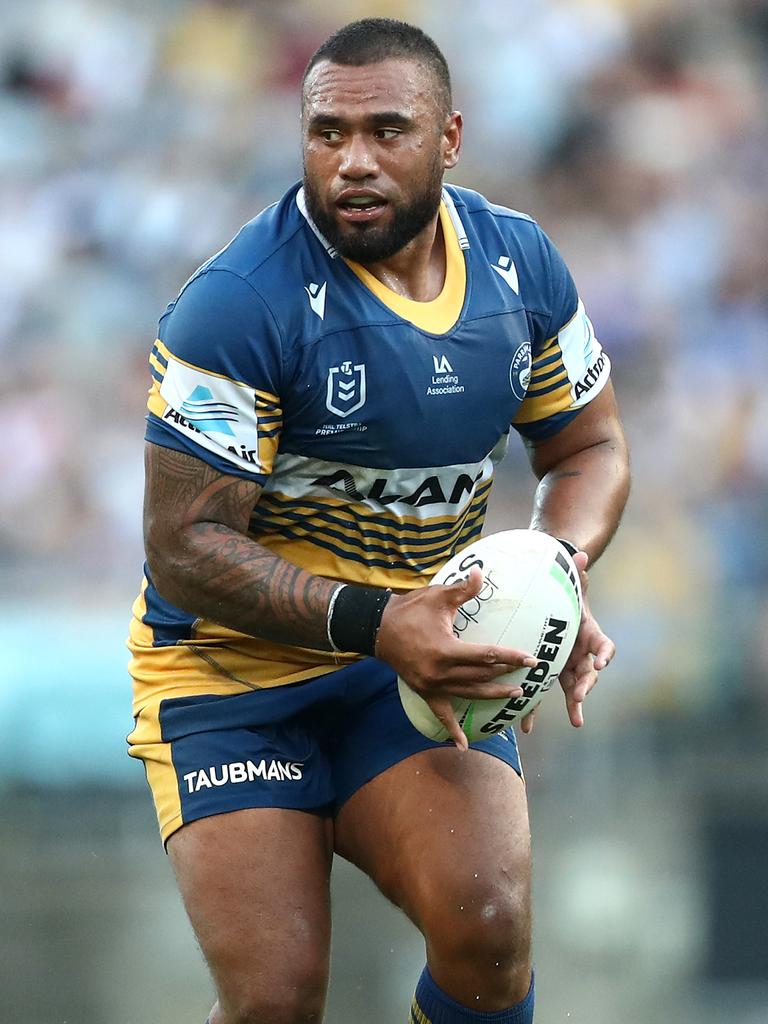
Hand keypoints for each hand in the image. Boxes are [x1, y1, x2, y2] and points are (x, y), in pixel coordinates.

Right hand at [375, 567, 538, 750]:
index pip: (487, 656)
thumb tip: (482, 571)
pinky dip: (452, 730)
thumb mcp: (437, 597)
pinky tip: (462, 745)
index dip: (511, 657)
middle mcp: (441, 672)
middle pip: (481, 676)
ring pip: (468, 694)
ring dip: (491, 695)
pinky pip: (441, 714)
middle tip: (529, 675)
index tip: (530, 659)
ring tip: (514, 695)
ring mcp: (432, 686)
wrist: (379, 629)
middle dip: (506, 674)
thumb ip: (463, 589)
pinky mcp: (424, 692)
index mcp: (447, 650)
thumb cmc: (410, 610)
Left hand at [520, 550, 613, 734]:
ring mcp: (569, 665)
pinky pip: (545, 692)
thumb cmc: (565, 593)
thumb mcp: (569, 583)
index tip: (600, 664)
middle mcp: (583, 653)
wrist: (558, 605)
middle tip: (578, 697)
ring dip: (573, 705)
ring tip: (575, 721)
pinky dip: (536, 709)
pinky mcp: (552, 673)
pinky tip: (525, 727)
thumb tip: (581, 554)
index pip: (604, 647)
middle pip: (589, 673)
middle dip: (585, 686)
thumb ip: (574, 573)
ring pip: (573, 688)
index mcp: (590, 635)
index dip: (603, 656)